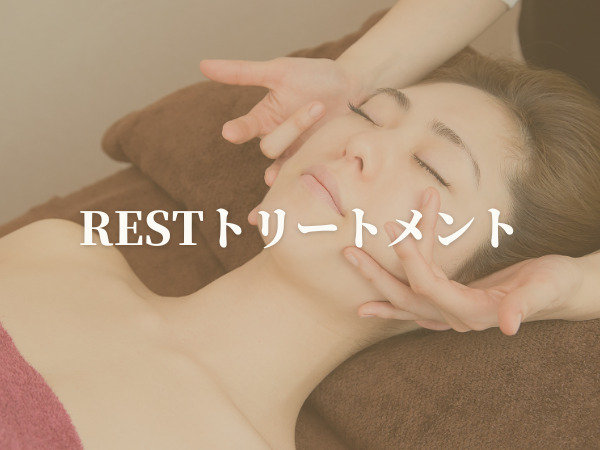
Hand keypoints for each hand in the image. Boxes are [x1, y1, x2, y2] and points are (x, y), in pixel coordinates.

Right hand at [199, 57, 367, 184]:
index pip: (244, 128)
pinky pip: (300, 179)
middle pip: (270, 148)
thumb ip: (243, 72)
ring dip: (304, 143)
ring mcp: (294, 154)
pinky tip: (304, 184)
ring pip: (285, 164)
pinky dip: (298, 184)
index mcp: (264, 118)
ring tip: (323, 115)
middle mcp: (276, 138)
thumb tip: (202, 65)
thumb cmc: (314, 76)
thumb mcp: (280, 71)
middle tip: (317, 106)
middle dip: (293, 128)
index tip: (230, 132)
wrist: (353, 88)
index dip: (238, 131)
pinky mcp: (313, 163)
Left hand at [342, 187, 585, 335]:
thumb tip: (508, 326)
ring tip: (351, 258)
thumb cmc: (556, 283)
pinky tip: (370, 302)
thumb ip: (526, 304)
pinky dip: (392, 299)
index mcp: (474, 312)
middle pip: (407, 298)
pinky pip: (415, 303)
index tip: (395, 228)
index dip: (411, 258)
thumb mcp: (546, 287)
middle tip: (348, 251)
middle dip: (377, 275)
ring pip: (406, 298)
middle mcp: (457, 317)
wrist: (561, 292)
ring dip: (378, 279)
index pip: (430, 286)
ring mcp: (452, 313)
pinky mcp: (451, 304)